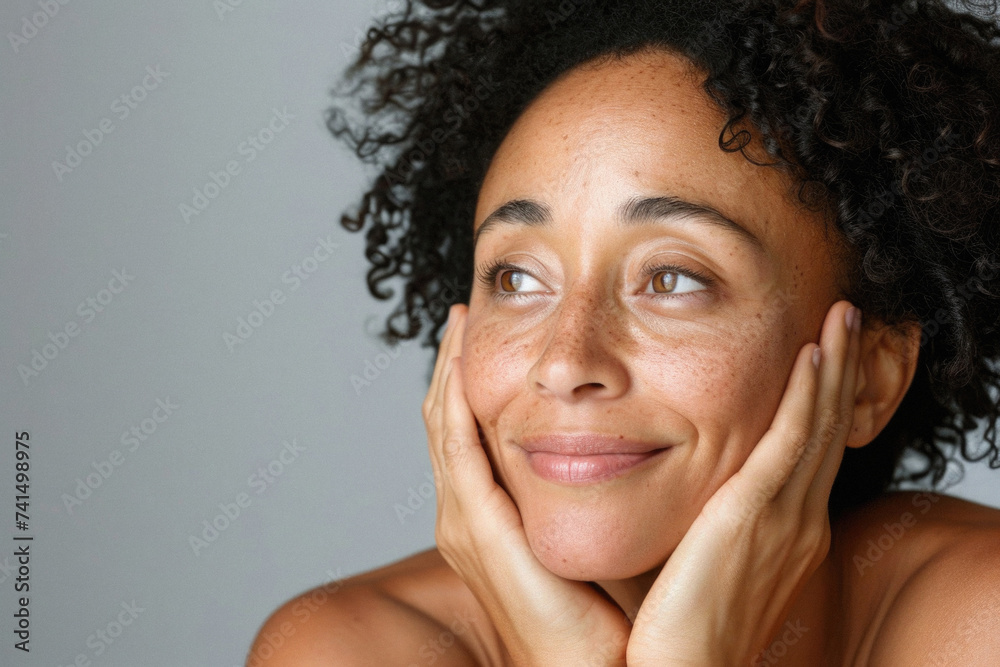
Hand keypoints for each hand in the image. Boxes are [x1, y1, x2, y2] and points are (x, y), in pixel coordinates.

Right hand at [423, 303, 632, 666]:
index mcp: (484, 520)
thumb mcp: (580, 540)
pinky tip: (460, 362)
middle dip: (452, 365)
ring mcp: (464, 523)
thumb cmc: (595, 617)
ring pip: (443, 425)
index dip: (468, 384)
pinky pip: (458, 448)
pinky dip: (454, 400)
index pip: (466, 435)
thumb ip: (582, 497)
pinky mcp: (478, 529)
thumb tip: (615, 452)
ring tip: (460, 322)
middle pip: (444, 422)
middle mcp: (463, 517)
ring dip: (449, 369)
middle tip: (463, 315)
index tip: (483, 337)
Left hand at [625, 300, 863, 665]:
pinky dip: (806, 395)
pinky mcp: (755, 514)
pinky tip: (813, 354)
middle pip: (825, 430)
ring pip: (817, 425)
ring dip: (831, 367)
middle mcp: (797, 522)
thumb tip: (675, 490)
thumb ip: (702, 521)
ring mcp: (784, 518)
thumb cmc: (678, 628)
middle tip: (843, 319)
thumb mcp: (702, 563)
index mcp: (785, 534)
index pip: (809, 454)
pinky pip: (791, 441)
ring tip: (840, 318)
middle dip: (838, 372)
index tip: (821, 358)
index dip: (821, 403)